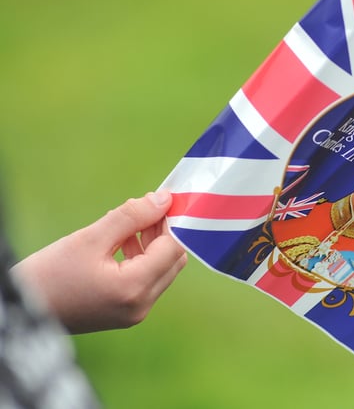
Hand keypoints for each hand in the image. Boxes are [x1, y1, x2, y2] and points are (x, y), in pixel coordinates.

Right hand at [11, 191, 187, 333]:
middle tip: (143, 209)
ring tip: (125, 226)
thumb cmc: (48, 274)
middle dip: (162, 232)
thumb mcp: (90, 238)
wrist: (20, 307)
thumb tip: (163, 199)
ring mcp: (134, 313)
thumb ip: (131, 216)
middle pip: (172, 260)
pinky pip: (146, 281)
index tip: (162, 199)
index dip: (171, 221)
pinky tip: (119, 243)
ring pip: (161, 270)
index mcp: (134, 288)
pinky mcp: (125, 314)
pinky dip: (141, 259)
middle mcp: (141, 306)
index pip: (173, 248)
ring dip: (151, 244)